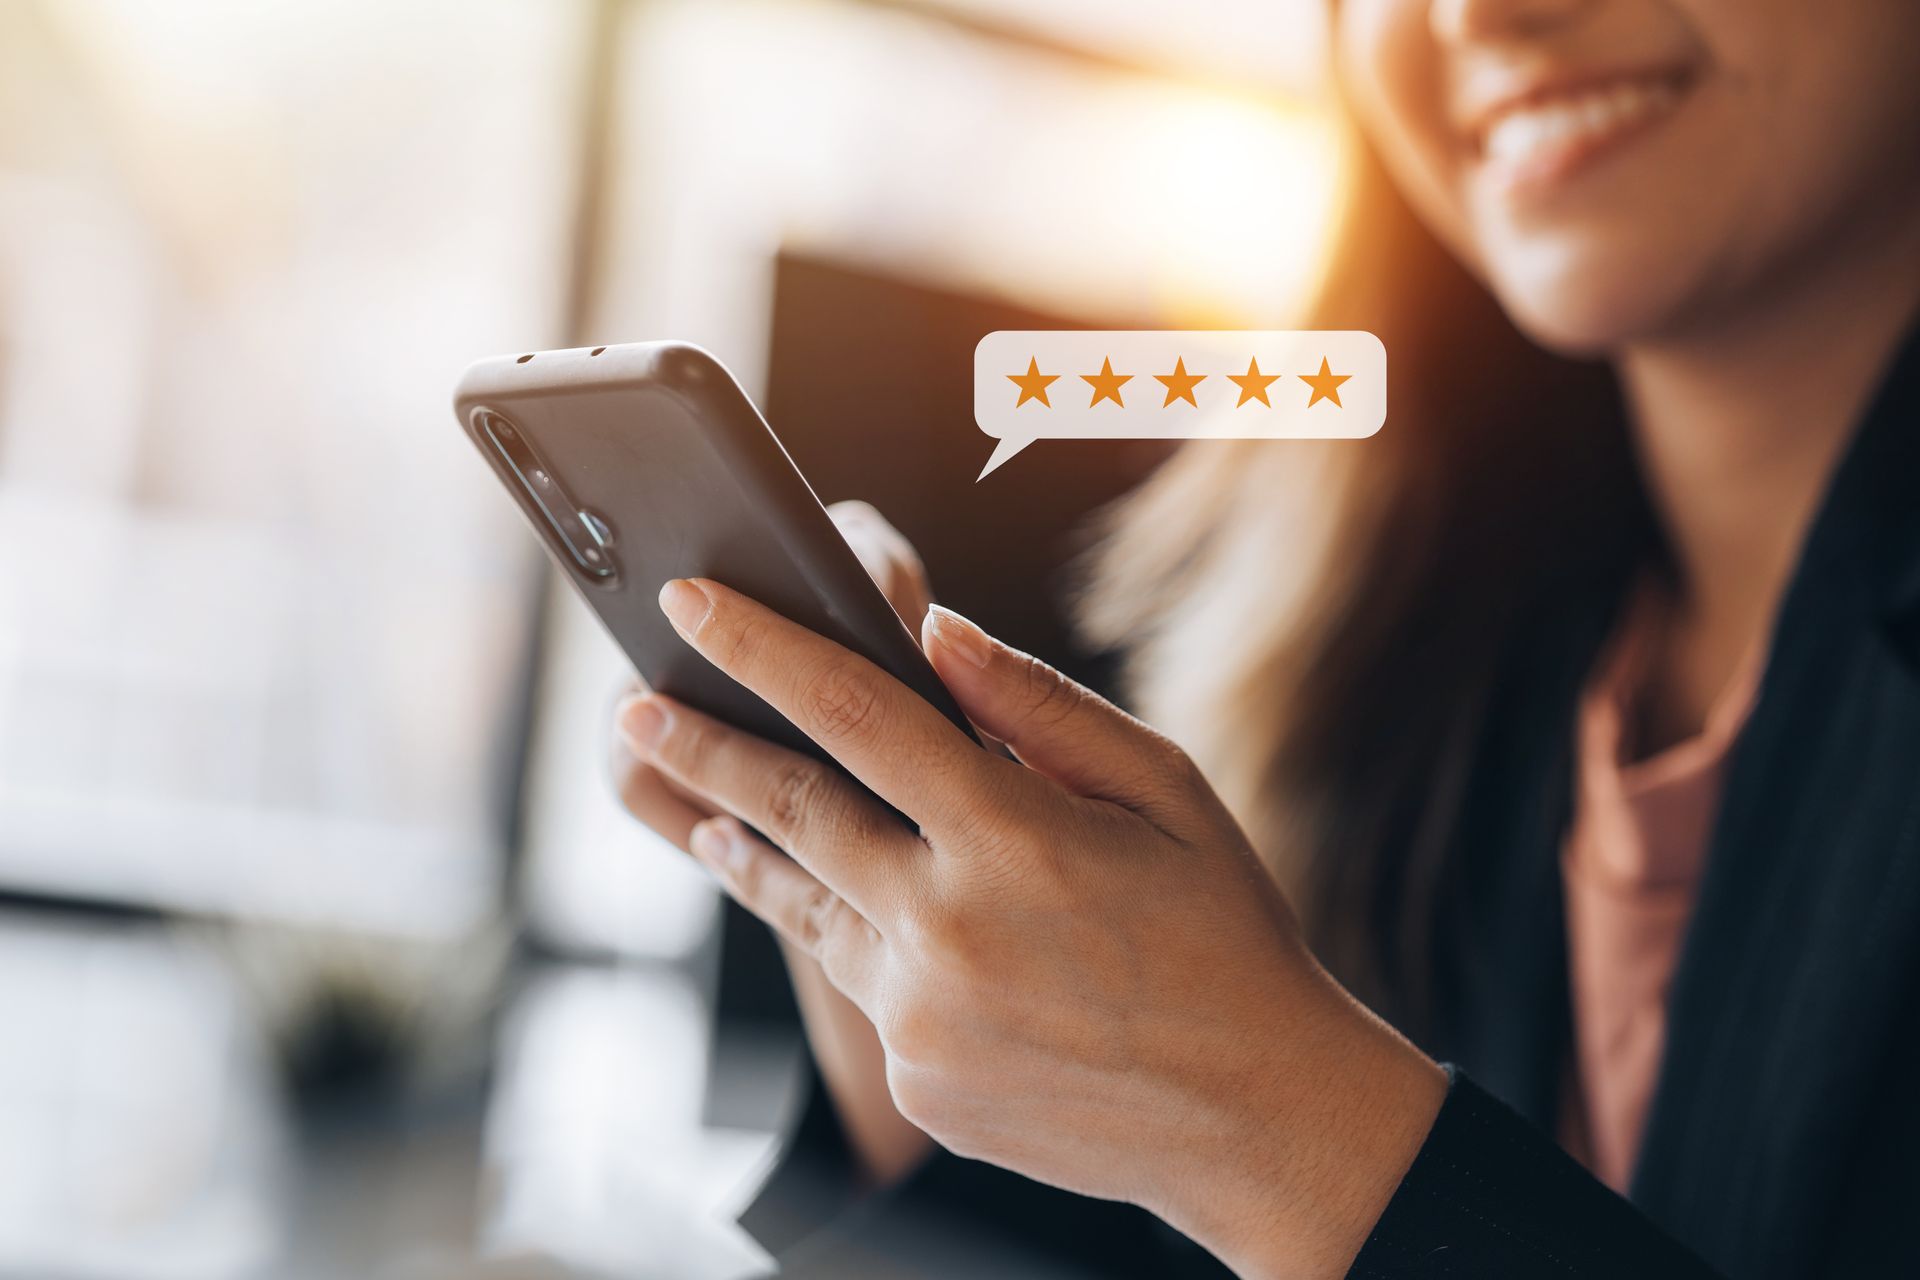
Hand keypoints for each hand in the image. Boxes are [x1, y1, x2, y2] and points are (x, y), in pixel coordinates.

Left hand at [617, 578, 1447, 1276]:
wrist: (1258, 1117)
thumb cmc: (1223, 931)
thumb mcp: (1164, 791)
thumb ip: (1041, 705)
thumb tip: (936, 630)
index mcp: (1014, 837)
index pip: (855, 713)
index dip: (762, 646)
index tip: (691, 602)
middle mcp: (949, 930)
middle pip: (792, 809)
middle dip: (701, 745)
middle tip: (635, 703)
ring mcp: (923, 1018)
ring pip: (804, 903)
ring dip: (745, 844)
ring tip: (699, 805)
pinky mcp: (919, 1080)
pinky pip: (866, 985)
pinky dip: (858, 937)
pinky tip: (860, 912)